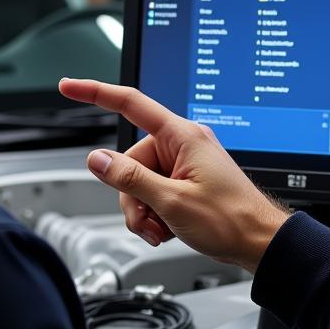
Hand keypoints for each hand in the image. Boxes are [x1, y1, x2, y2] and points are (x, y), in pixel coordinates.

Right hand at [58, 78, 290, 273]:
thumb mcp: (172, 202)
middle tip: (147, 221)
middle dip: (130, 196)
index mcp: (182, 136)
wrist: (259, 242)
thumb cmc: (231, 219)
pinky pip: (154, 192)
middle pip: (130, 161)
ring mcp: (185, 163)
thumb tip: (97, 160)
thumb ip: (130, 178)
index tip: (70, 87)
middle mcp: (183, 144)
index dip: (95, 93)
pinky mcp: (187, 181)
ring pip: (139, 181)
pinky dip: (154, 213)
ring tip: (161, 229)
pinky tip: (168, 229)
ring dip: (143, 210)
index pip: (130, 104)